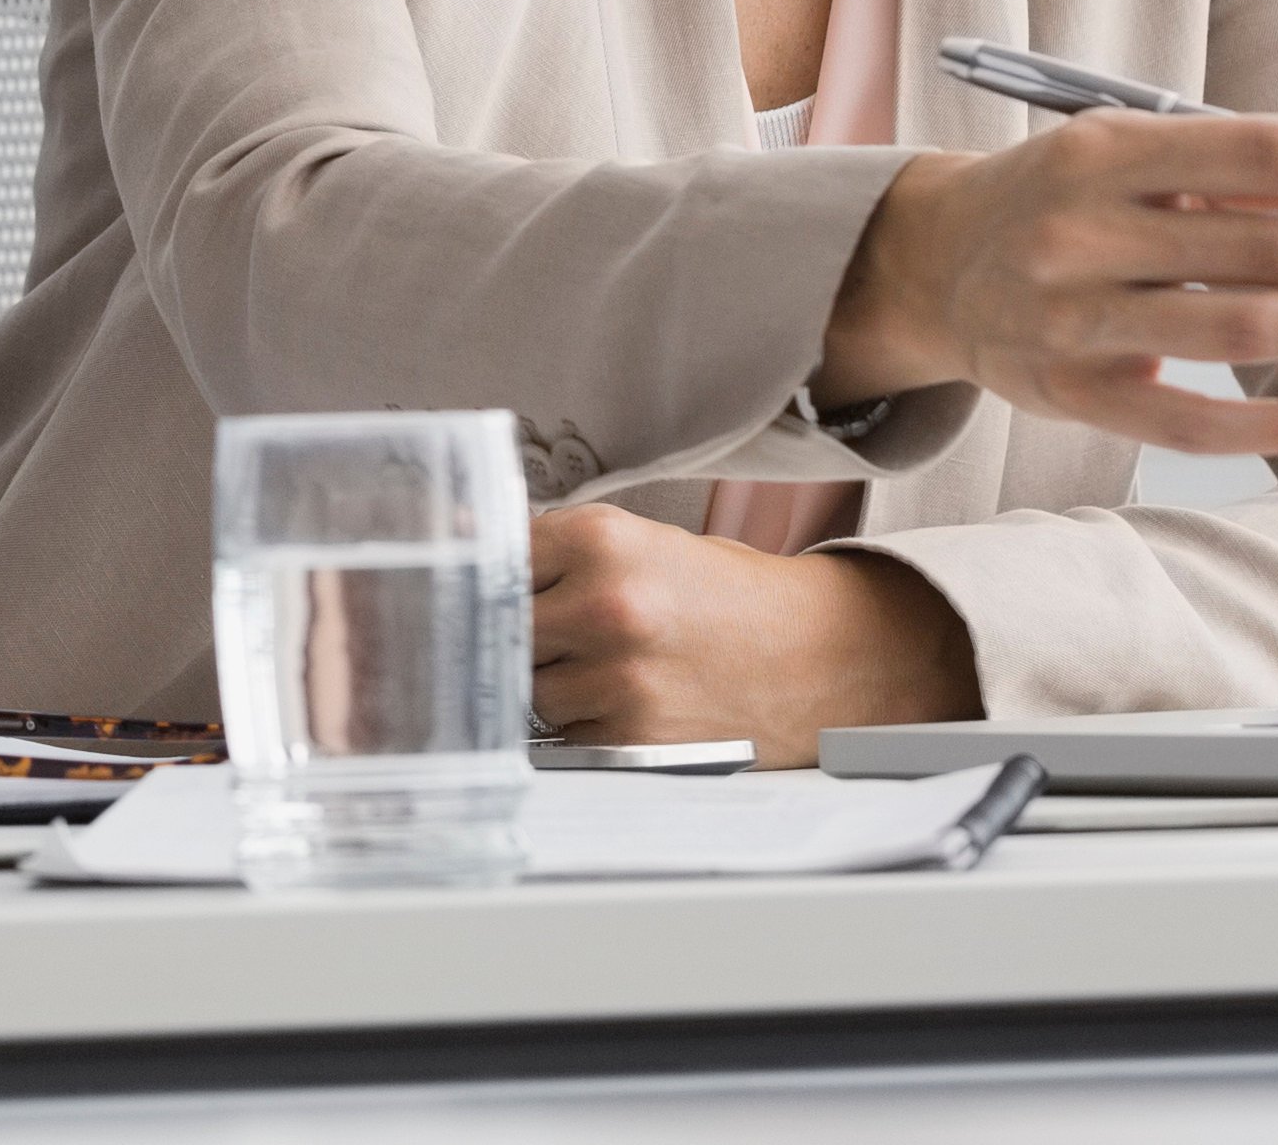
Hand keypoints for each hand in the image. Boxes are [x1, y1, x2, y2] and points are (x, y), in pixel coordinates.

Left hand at [527, 508, 978, 765]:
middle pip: (500, 630)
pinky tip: (624, 700)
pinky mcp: (632, 737)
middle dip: (515, 635)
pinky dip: (580, 722)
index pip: (492, 559)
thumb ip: (554, 547)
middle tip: (552, 634)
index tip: (482, 589)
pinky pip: (565, 734)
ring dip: (545, 684)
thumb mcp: (641, 543)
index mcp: (602, 541)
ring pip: (525, 689)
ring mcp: (618, 677)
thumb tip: (461, 540)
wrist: (816, 655)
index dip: (489, 579)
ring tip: (600, 666)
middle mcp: (606, 605)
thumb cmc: (722, 596)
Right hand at [821, 108, 1277, 452]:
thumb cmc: (1055, 198)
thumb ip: (1227, 175)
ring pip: (1244, 326)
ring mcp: (1074, 320)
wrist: (926, 263)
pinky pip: (1199, 424)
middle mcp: (1081, 233)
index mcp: (1101, 152)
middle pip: (1265, 243)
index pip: (1263, 152)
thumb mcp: (1121, 152)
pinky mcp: (1074, 394)